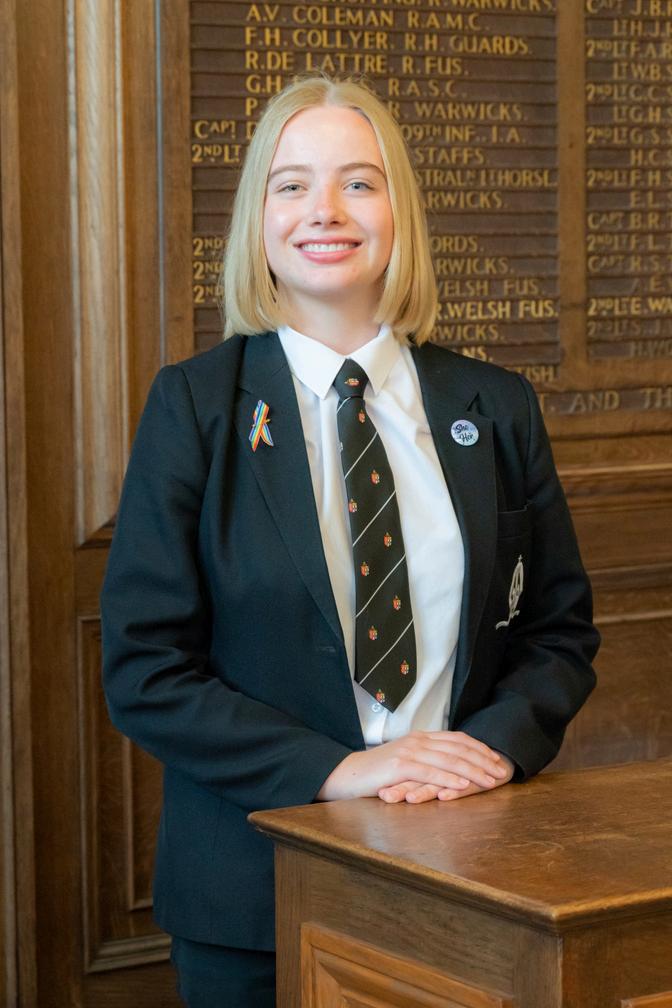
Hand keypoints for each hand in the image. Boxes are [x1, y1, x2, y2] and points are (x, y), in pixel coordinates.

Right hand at [316, 731, 510, 801]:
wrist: (348, 775)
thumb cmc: (377, 773)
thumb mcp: (405, 762)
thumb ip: (426, 761)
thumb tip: (449, 769)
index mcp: (420, 737)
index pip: (456, 739)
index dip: (478, 748)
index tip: (495, 759)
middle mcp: (417, 740)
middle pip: (458, 748)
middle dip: (483, 760)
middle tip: (500, 771)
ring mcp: (409, 751)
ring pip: (449, 759)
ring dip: (473, 771)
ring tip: (490, 781)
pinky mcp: (400, 766)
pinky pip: (431, 772)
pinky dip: (450, 778)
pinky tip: (464, 785)